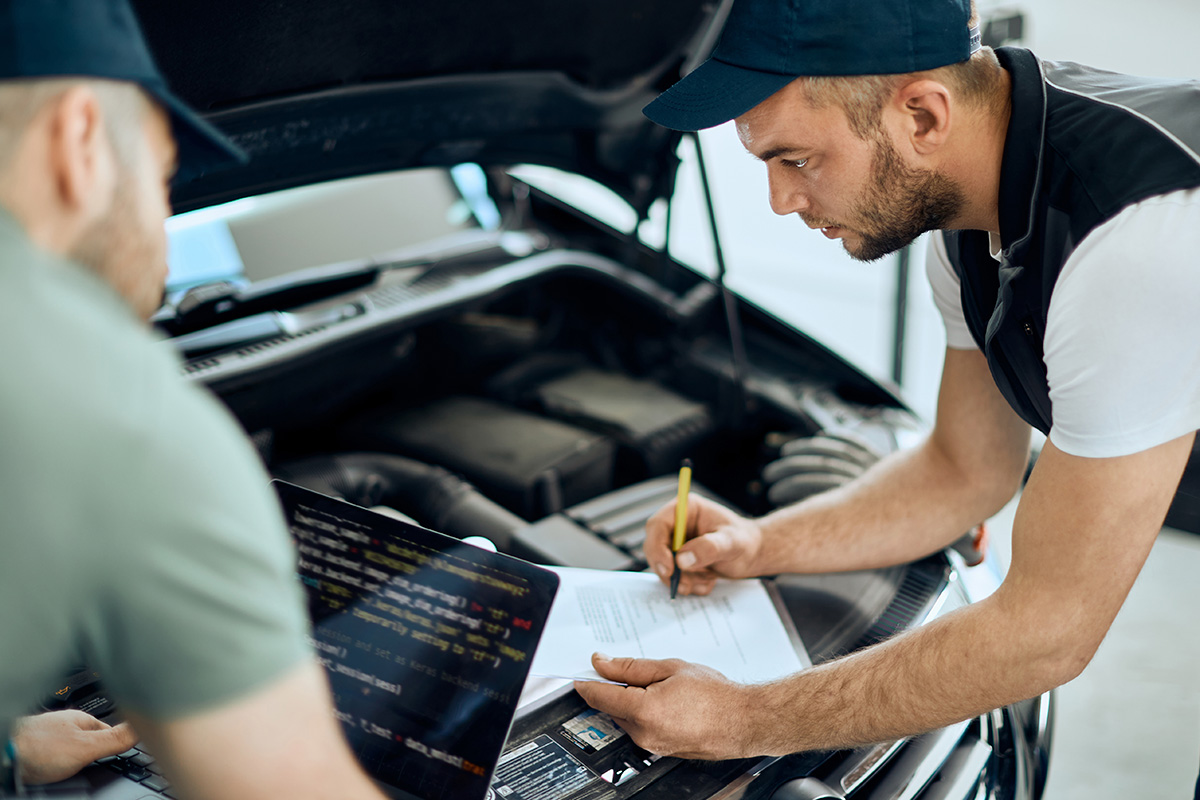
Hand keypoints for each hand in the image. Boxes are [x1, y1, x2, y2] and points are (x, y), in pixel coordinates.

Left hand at [11, 710, 137, 784]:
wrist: (3, 754)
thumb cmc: (36, 748)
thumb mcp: (85, 747)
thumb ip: (114, 739)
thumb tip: (143, 729)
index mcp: (83, 720)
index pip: (112, 731)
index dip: (119, 744)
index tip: (126, 754)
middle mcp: (66, 725)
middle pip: (92, 740)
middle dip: (96, 753)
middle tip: (97, 767)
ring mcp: (50, 736)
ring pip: (73, 748)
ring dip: (76, 759)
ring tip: (76, 770)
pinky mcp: (37, 748)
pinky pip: (56, 755)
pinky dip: (60, 762)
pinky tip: (57, 770)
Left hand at [573, 653, 757, 759]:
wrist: (744, 721)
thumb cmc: (716, 696)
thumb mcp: (670, 668)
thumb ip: (632, 666)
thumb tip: (604, 663)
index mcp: (643, 710)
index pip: (599, 695)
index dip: (587, 681)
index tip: (583, 671)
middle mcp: (643, 734)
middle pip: (611, 707)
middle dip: (613, 688)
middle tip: (631, 670)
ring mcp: (652, 746)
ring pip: (626, 718)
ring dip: (631, 701)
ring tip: (661, 685)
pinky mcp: (661, 750)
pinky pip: (642, 729)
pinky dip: (644, 713)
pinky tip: (666, 701)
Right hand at [644, 494, 763, 595]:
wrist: (752, 554)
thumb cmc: (745, 540)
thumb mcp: (732, 542)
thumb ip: (709, 548)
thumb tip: (683, 560)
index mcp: (685, 510)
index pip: (658, 525)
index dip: (657, 547)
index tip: (669, 568)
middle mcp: (676, 526)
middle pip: (654, 547)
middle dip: (668, 570)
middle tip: (685, 585)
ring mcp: (676, 544)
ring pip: (663, 566)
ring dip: (682, 579)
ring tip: (707, 579)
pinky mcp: (679, 561)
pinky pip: (673, 577)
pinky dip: (689, 584)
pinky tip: (707, 581)